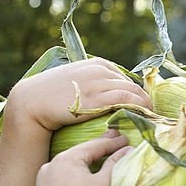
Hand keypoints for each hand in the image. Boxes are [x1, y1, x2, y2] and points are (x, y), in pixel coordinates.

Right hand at [7, 58, 151, 133]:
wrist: (32, 101)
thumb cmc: (51, 95)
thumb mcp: (76, 81)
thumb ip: (93, 84)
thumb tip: (108, 98)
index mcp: (97, 64)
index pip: (126, 80)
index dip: (137, 95)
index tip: (144, 108)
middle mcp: (100, 70)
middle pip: (133, 86)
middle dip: (144, 102)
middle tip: (153, 117)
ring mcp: (98, 83)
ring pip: (133, 93)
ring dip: (146, 108)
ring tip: (152, 121)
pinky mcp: (96, 98)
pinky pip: (125, 100)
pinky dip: (139, 108)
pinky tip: (144, 119)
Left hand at [34, 130, 131, 185]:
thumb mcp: (105, 183)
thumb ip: (116, 164)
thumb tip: (128, 150)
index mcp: (65, 159)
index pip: (93, 146)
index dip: (111, 142)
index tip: (126, 139)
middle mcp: (49, 167)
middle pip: (78, 154)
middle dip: (96, 149)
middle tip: (113, 140)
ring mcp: (41, 183)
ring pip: (67, 168)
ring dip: (82, 163)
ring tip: (97, 159)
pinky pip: (59, 181)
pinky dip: (72, 177)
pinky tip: (80, 180)